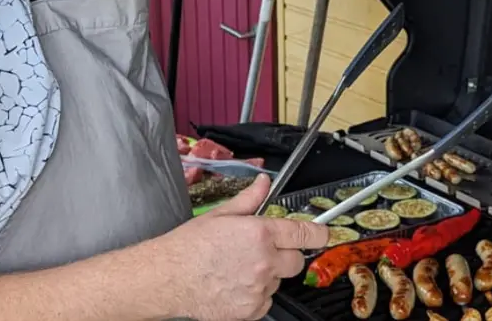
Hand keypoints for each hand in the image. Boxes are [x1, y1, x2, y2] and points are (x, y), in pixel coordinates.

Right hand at [158, 173, 328, 320]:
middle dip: (286, 255)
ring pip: (279, 281)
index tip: (323, 233)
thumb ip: (250, 200)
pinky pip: (266, 300)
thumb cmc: (189, 246)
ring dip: (268, 275)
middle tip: (263, 251)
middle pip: (296, 261)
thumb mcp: (220, 215)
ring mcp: (259, 288)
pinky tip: (235, 284)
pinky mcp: (251, 310)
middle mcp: (264, 262)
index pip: (303, 234)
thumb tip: (264, 184)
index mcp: (259, 234)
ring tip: (238, 268)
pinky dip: (256, 294)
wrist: (168, 278)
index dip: (318, 233)